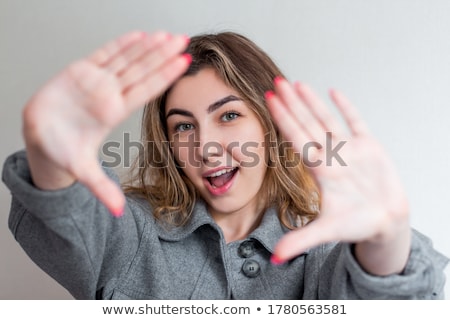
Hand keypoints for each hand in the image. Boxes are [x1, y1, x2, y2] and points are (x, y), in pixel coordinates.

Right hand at [23, 31, 190, 215]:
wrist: (43, 141)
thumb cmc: (63, 153)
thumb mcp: (83, 172)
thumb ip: (102, 189)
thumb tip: (120, 213)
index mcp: (113, 112)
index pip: (144, 91)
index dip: (163, 76)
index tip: (183, 64)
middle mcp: (109, 94)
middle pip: (141, 70)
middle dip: (162, 55)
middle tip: (184, 41)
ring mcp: (97, 82)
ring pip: (126, 59)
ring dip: (147, 46)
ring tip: (167, 34)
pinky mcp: (80, 72)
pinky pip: (103, 54)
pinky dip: (119, 44)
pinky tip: (138, 35)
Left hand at [266, 78, 409, 273]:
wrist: (384, 222)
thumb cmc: (356, 225)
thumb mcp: (327, 232)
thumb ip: (301, 240)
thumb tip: (275, 257)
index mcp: (319, 170)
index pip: (296, 138)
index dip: (283, 119)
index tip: (267, 101)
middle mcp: (330, 155)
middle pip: (306, 124)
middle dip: (291, 103)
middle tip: (275, 83)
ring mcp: (349, 149)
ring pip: (327, 119)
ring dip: (312, 101)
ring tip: (297, 83)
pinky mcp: (369, 147)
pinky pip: (357, 122)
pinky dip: (347, 108)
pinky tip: (334, 91)